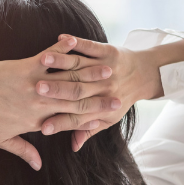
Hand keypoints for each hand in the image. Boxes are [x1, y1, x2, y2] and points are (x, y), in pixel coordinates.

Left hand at [0, 36, 121, 169]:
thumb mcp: (1, 139)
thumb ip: (23, 151)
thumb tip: (38, 166)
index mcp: (37, 121)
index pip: (70, 121)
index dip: (91, 120)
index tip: (108, 118)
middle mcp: (40, 103)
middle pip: (76, 101)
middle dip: (99, 99)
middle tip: (119, 95)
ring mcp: (35, 84)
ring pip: (68, 79)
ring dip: (90, 73)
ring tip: (109, 69)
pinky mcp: (26, 66)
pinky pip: (50, 57)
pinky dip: (63, 50)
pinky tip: (76, 43)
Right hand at [36, 35, 166, 151]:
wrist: (146, 74)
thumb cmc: (121, 99)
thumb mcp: (107, 119)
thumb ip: (88, 130)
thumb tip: (74, 146)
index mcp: (101, 107)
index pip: (77, 117)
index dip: (60, 123)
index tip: (42, 128)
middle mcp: (103, 89)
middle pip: (77, 91)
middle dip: (56, 90)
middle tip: (36, 90)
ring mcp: (106, 68)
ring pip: (80, 67)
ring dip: (61, 62)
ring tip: (43, 61)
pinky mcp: (108, 52)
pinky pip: (90, 47)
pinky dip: (77, 42)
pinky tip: (61, 38)